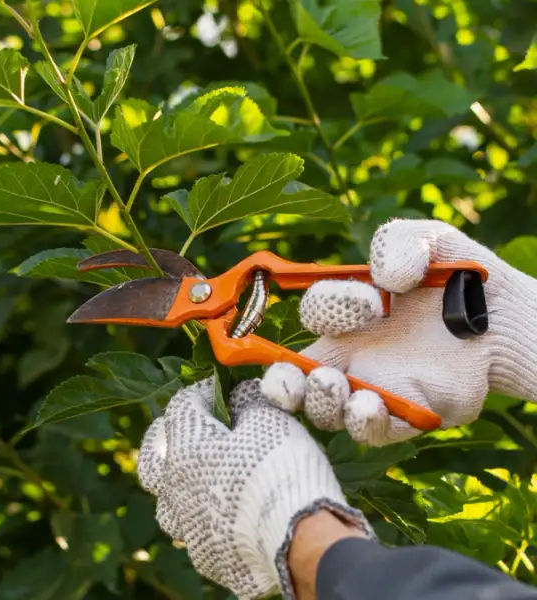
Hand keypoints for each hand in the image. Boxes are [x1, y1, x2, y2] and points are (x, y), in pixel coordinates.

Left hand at [137, 377, 372, 599]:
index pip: (181, 406)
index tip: (223, 389)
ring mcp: (187, 526)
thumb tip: (240, 394)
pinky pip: (196, 533)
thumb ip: (248, 401)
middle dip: (166, 439)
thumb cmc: (280, 470)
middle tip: (186, 432)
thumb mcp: (269, 419)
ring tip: (200, 480)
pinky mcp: (206, 557)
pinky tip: (226, 517)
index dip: (203, 392)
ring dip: (180, 487)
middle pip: (153, 457)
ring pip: (168, 502)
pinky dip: (206, 521)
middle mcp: (175, 488)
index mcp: (185, 447)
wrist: (299, 541)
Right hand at [260, 219, 536, 445]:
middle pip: (295, 380)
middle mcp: (352, 356)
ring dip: (323, 404)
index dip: (330, 307)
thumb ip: (398, 241)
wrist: (507, 317)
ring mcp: (376, 390)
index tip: (372, 301)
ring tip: (338, 387)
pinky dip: (365, 423)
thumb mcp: (430, 241)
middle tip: (305, 375)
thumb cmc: (461, 277)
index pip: (313, 315)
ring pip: (327, 412)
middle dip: (285, 382)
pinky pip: (373, 431)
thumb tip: (384, 278)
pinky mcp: (408, 416)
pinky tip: (370, 406)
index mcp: (347, 315)